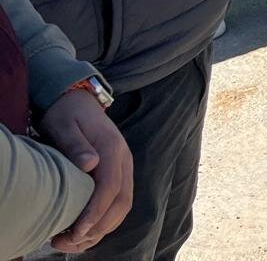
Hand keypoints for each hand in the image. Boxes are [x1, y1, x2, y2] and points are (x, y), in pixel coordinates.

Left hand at [38, 88, 133, 252]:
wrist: (78, 101)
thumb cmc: (67, 115)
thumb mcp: (64, 125)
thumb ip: (76, 144)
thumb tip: (90, 164)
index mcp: (113, 149)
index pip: (110, 188)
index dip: (95, 213)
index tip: (77, 231)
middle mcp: (124, 160)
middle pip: (121, 202)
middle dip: (98, 227)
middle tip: (68, 242)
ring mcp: (123, 168)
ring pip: (122, 206)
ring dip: (101, 229)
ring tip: (73, 241)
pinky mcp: (118, 174)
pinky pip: (118, 203)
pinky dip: (104, 222)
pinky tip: (84, 231)